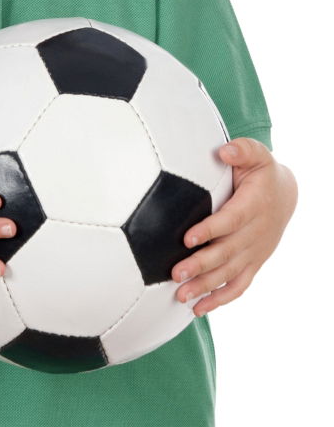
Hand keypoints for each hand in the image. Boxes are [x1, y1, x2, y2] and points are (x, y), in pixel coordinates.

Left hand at [171, 137, 297, 316]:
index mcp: (254, 206)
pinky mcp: (253, 263)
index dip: (210, 230)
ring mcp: (255, 252)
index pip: (231, 221)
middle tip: (175, 273)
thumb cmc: (261, 172)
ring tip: (180, 295)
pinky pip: (238, 286)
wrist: (284, 195)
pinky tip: (198, 309)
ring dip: (205, 286)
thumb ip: (242, 150)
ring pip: (230, 273)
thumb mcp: (256, 154)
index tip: (187, 238)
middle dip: (200, 265)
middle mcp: (256, 233)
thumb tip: (224, 151)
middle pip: (227, 253)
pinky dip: (220, 299)